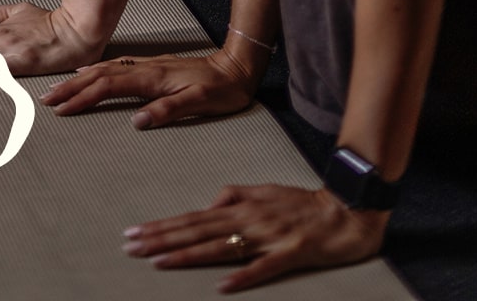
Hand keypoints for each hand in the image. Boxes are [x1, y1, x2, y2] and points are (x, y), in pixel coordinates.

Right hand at [42, 47, 255, 123]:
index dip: (83, 97)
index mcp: (152, 78)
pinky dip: (95, 71)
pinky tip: (88, 73)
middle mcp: (145, 69)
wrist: (235, 68)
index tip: (62, 109)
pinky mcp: (150, 68)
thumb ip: (168, 110)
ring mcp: (146, 67)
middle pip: (99, 75)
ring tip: (58, 88)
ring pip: (105, 69)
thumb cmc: (220, 89)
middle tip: (46, 99)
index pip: (108, 87)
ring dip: (79, 79)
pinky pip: (114, 68)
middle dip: (71, 87)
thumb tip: (137, 121)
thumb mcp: (200, 102)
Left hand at [122, 184, 388, 290]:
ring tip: (158, 262)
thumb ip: (234, 195)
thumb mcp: (264, 190)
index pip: (193, 218)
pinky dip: (242, 277)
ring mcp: (269, 236)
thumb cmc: (303, 202)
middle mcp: (249, 219)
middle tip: (130, 247)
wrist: (347, 208)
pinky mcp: (291, 253)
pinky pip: (263, 268)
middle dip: (161, 240)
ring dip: (187, 255)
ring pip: (220, 247)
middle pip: (197, 231)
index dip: (162, 226)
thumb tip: (207, 205)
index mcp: (241, 206)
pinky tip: (221, 286)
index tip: (134, 233)